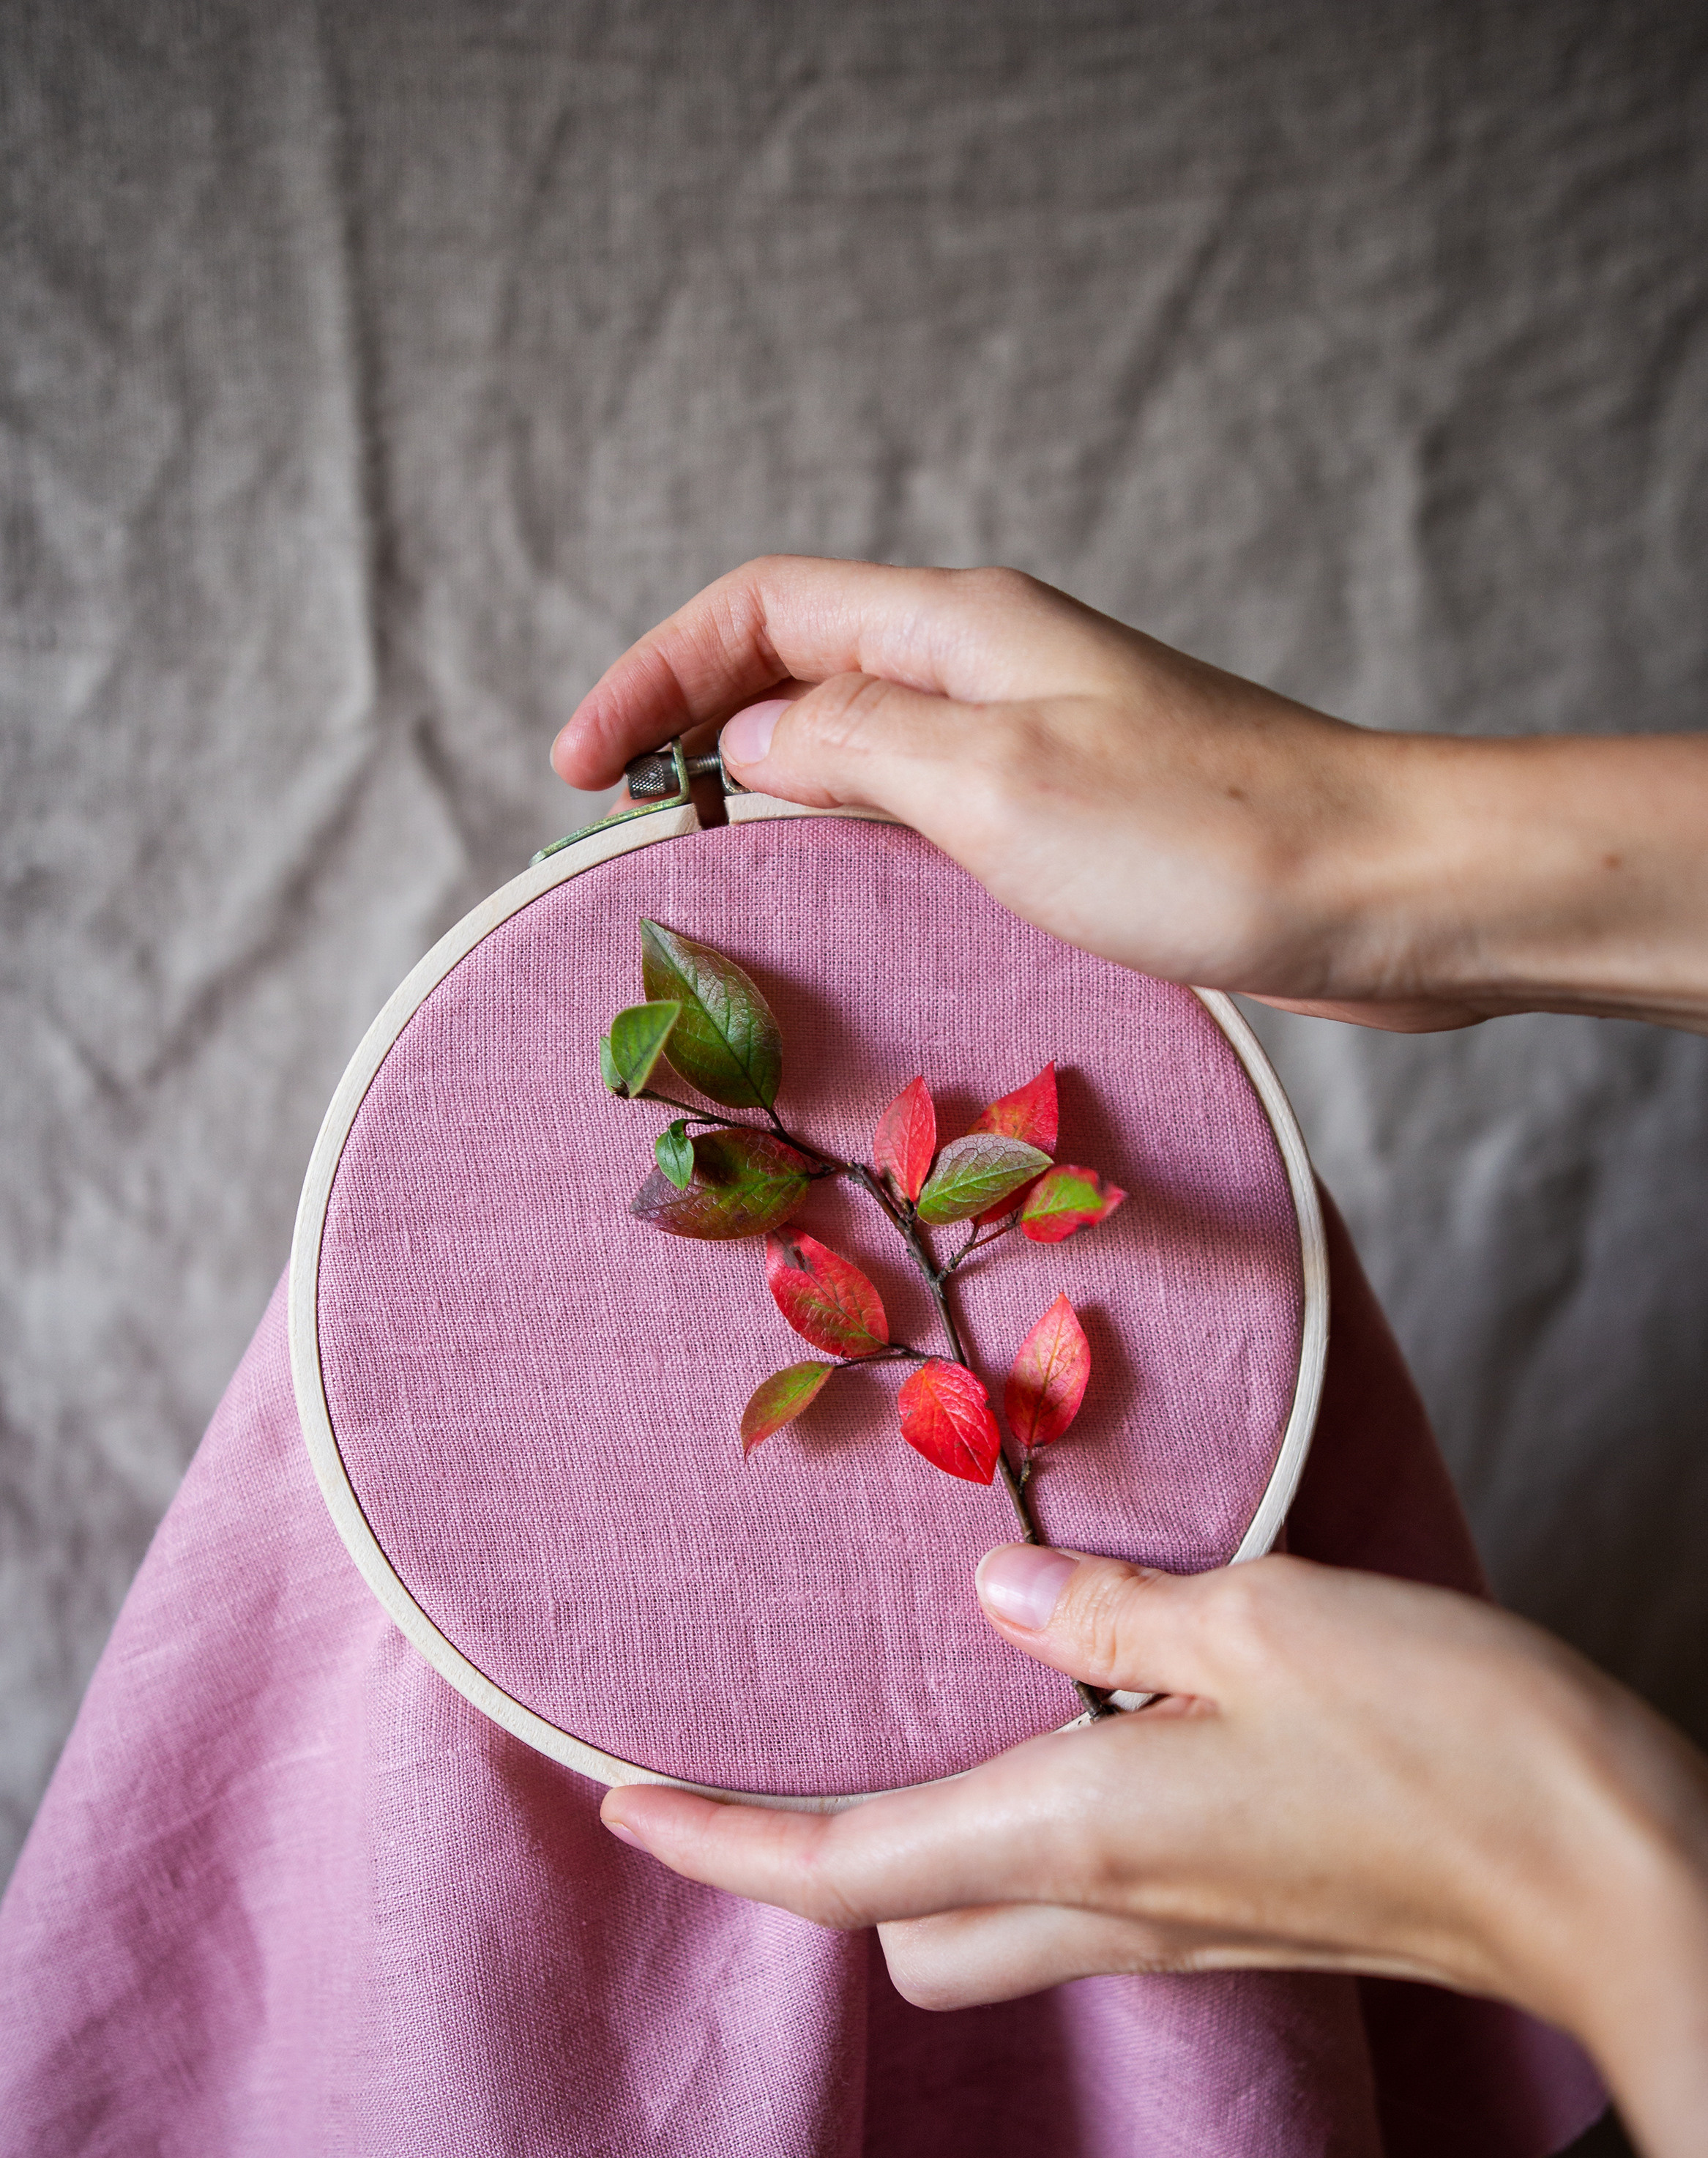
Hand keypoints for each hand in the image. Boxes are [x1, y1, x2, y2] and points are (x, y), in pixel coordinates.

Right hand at [554, 556, 1707, 1034]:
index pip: (758, 608)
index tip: (580, 772)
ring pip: (860, 733)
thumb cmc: (1199, 838)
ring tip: (708, 859)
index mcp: (959, 626)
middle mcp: (991, 661)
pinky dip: (854, 829)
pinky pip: (926, 797)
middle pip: (798, 658)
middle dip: (696, 725)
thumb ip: (852, 746)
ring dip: (771, 781)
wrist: (1381, 890)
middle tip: (630, 828)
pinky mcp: (1079, 808)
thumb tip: (754, 737)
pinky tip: (847, 893)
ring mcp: (1037, 732)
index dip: (653, 677)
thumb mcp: (990, 785)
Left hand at [601, 1544, 1707, 2157]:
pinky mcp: (1240, 1929)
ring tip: (911, 1729)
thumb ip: (1110, 1608)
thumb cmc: (1452, 1737)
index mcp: (1079, 1835)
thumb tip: (994, 1598)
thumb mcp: (1265, 1617)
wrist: (1611, 1872)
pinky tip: (1070, 1735)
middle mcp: (1107, 1914)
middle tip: (775, 1757)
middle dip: (815, 1864)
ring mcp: (1177, 1941)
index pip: (839, 1869)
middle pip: (897, 1933)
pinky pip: (1079, 1906)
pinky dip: (1024, 1836)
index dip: (713, 1844)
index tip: (617, 1807)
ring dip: (919, 1854)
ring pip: (984, 1932)